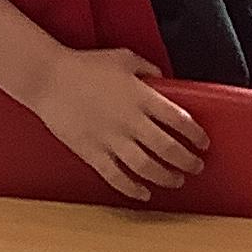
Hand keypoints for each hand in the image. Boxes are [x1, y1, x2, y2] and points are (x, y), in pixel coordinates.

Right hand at [31, 47, 207, 201]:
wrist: (48, 77)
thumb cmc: (85, 65)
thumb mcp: (124, 58)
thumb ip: (148, 69)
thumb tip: (164, 81)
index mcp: (142, 97)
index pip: (180, 121)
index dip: (196, 135)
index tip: (203, 143)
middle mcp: (131, 121)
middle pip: (169, 149)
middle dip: (188, 161)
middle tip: (197, 166)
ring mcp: (111, 139)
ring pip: (147, 167)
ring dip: (167, 177)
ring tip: (177, 180)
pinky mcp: (92, 153)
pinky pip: (116, 177)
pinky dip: (133, 189)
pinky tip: (144, 193)